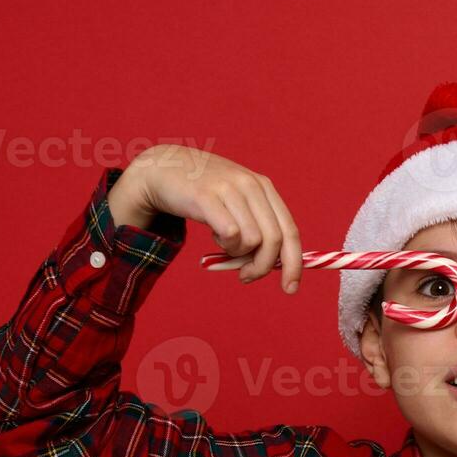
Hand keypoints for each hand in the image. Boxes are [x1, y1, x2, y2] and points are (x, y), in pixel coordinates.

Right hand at [108, 144, 302, 291]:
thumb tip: (275, 267)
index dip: (294, 263)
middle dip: (262, 267)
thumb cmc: (204, 194)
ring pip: (252, 241)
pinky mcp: (207, 196)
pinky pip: (230, 234)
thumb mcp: (237, 204)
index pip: (290, 231)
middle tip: (246, 276)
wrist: (162, 168)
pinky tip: (214, 235)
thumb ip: (257, 229)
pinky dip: (224, 244)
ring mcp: (230, 188)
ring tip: (223, 243)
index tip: (290, 288)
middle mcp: (251, 185)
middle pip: (274, 240)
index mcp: (264, 187)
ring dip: (237, 253)